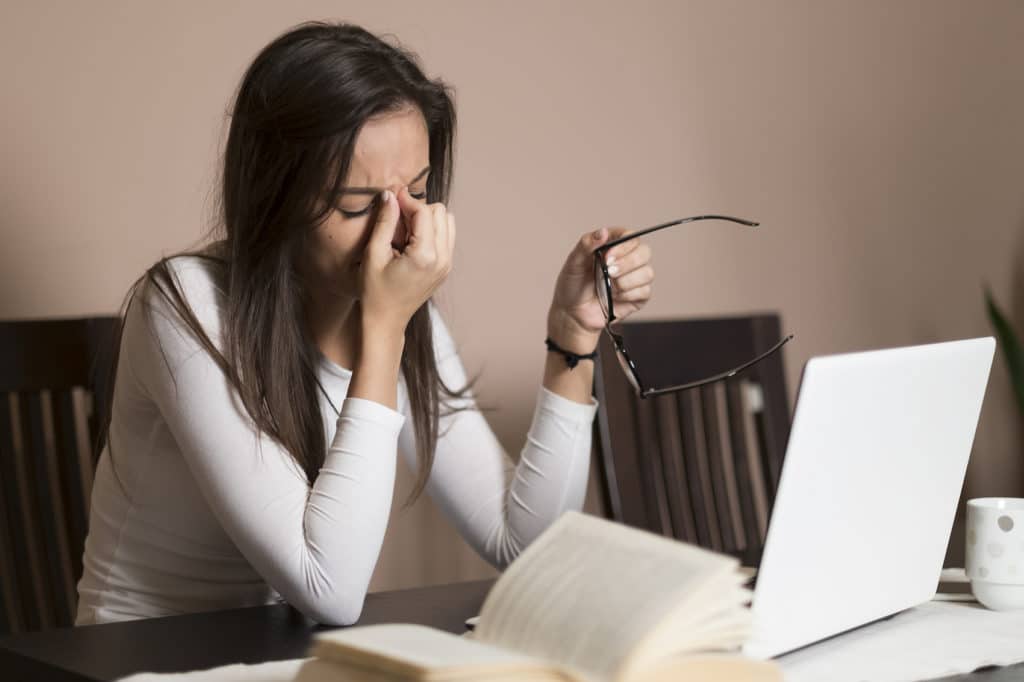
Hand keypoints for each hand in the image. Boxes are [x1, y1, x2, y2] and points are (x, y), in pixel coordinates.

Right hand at [359, 187, 454, 333]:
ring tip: (405, 230)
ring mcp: (447, 265)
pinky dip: (432, 230)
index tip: (391, 197)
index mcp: (425, 256)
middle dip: (418, 209)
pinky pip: (446, 236)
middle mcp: (442, 259)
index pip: (424, 212)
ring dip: (427, 218)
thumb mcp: (373, 255)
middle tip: (396, 218)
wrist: (386, 321)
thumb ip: (384, 222)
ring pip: (447, 221)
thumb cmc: (374, 291)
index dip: (406, 200)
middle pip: (441, 212)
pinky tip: (412, 240)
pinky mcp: (446, 268)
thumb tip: (389, 195)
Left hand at [548, 227, 653, 351]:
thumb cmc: (572, 286)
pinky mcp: (639, 296)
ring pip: (647, 273)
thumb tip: (602, 232)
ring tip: (609, 287)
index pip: (630, 236)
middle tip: (608, 272)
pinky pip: (645, 291)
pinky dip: (627, 295)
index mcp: (613, 246)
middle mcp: (627, 259)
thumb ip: (586, 244)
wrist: (572, 313)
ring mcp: (635, 278)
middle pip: (645, 252)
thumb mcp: (573, 262)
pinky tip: (614, 297)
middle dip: (627, 263)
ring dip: (626, 282)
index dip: (623, 246)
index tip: (607, 257)